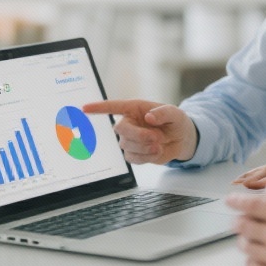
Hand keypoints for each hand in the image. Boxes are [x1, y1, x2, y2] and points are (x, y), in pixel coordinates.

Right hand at [80, 99, 196, 163]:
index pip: (113, 107)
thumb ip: (164, 112)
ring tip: (160, 144)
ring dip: (145, 147)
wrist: (181, 139)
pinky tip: (156, 151)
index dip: (99, 107)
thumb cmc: (176, 121)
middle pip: (120, 129)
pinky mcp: (134, 153)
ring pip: (127, 146)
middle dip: (138, 136)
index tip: (84, 108)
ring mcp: (130, 139)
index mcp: (135, 108)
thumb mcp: (176, 113)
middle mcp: (129, 123)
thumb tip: (149, 117)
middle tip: (156, 138)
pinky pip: (132, 158)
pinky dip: (146, 157)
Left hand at [225, 146, 265, 265]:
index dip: (237, 201)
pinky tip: (253, 262)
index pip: (251, 205)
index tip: (229, 200)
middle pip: (244, 227)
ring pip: (248, 248)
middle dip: (238, 222)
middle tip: (236, 221)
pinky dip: (252, 264)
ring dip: (243, 242)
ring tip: (243, 241)